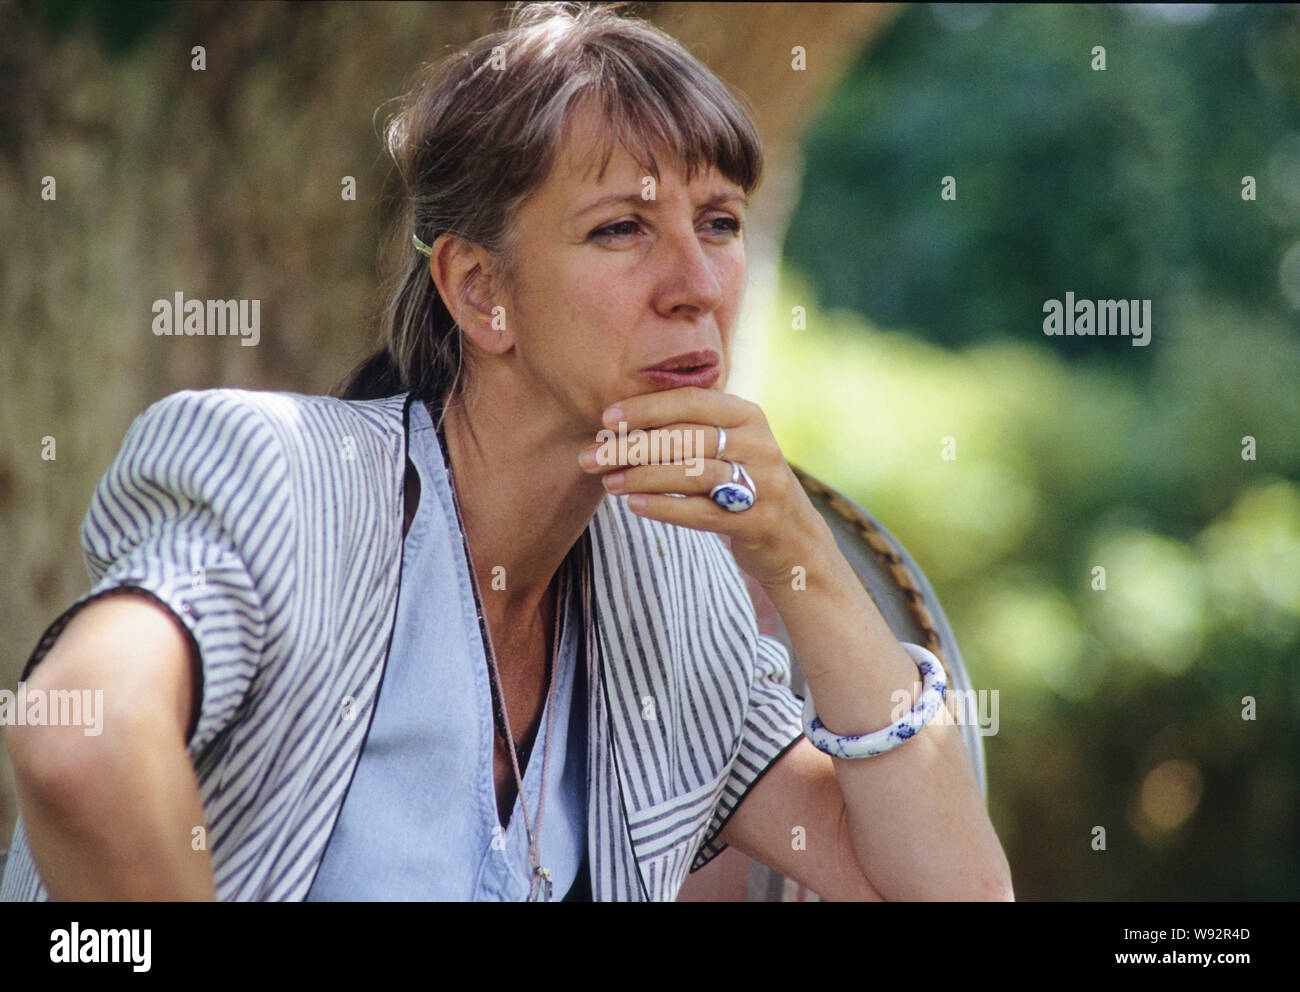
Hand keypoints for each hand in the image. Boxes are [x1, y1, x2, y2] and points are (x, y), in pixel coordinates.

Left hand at [577, 386, 828, 588]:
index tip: (606, 418)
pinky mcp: (759, 520)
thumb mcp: (729, 447)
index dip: (646, 408)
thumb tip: (619, 425)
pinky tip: (635, 505)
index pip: (691, 401)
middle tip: (591, 457)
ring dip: (644, 477)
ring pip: (693, 473)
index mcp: (748, 415)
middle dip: (632, 446)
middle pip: (686, 438)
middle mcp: (759, 444)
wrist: (794, 542)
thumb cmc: (744, 487)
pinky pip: (703, 512)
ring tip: (608, 483)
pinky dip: (665, 507)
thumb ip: (690, 430)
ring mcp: (762, 482)